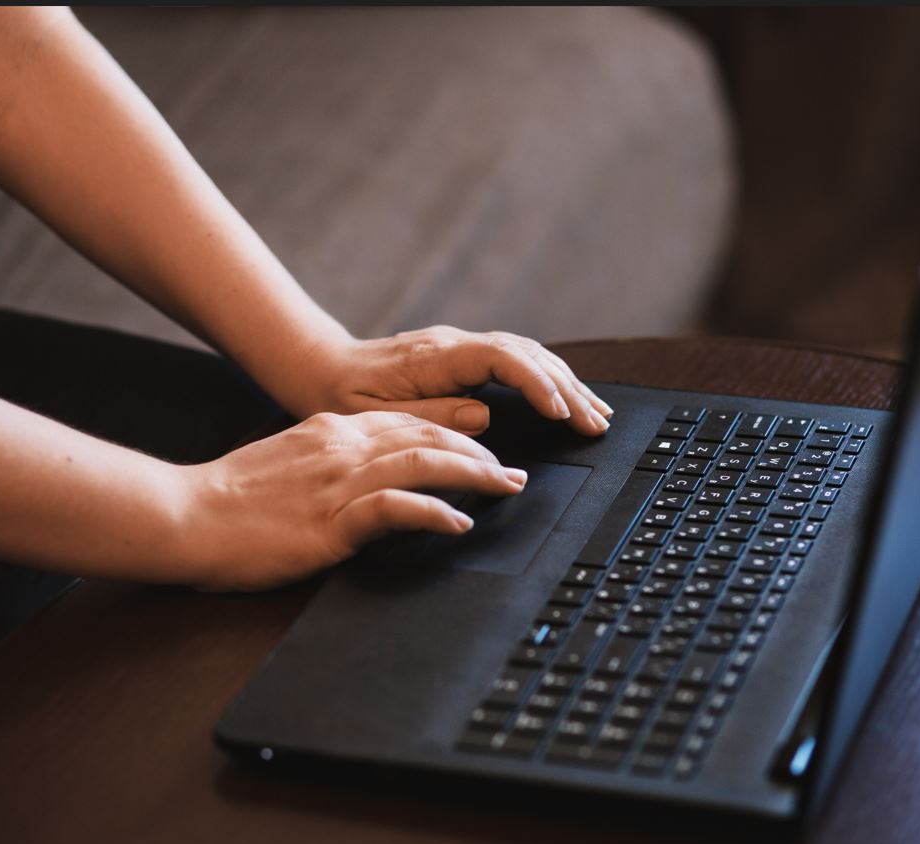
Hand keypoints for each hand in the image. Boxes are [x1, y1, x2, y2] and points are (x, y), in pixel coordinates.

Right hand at [181, 410, 527, 590]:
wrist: (185, 514)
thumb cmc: (232, 497)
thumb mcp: (290, 462)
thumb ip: (332, 459)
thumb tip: (372, 475)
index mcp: (333, 431)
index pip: (411, 423)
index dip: (456, 435)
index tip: (485, 452)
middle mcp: (343, 446)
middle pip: (429, 437)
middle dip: (479, 454)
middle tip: (513, 475)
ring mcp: (339, 482)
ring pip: (424, 463)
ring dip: (474, 475)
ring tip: (505, 489)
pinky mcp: (331, 520)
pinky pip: (395, 508)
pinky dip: (433, 513)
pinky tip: (458, 524)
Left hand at [308, 326, 613, 436]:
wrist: (322, 368)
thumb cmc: (343, 396)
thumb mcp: (376, 416)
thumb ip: (431, 416)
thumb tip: (484, 414)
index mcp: (435, 356)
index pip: (502, 359)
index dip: (536, 385)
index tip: (560, 414)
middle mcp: (454, 344)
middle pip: (526, 355)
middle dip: (567, 389)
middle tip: (597, 423)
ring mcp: (462, 347)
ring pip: (528, 355)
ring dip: (565, 383)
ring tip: (596, 413)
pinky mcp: (464, 357)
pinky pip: (517, 361)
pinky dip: (547, 379)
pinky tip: (565, 397)